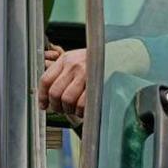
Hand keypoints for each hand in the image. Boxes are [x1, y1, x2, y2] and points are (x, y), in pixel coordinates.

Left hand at [38, 40, 152, 118]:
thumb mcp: (78, 61)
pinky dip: (82, 112)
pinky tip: (85, 109)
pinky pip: (83, 104)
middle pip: (55, 93)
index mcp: (66, 60)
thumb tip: (48, 96)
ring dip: (69, 110)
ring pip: (67, 100)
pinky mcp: (97, 84)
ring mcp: (86, 74)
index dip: (42, 96)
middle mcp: (74, 65)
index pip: (45, 80)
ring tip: (75, 108)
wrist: (125, 55)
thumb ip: (63, 74)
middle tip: (62, 108)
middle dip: (56, 106)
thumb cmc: (101, 61)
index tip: (44, 105)